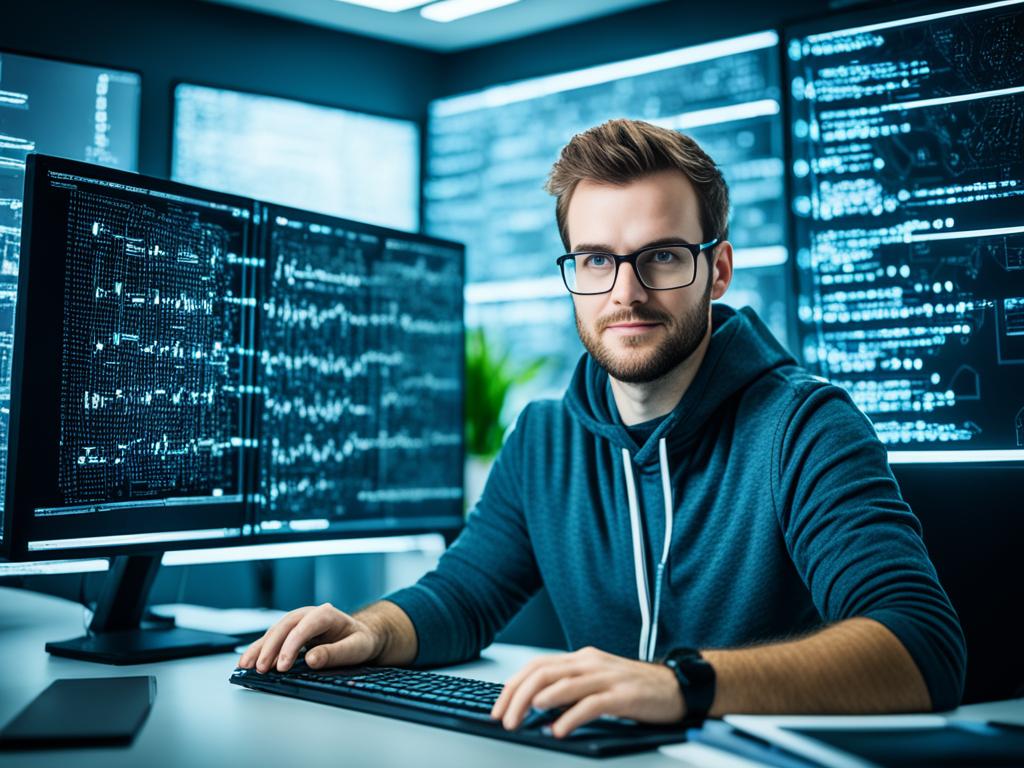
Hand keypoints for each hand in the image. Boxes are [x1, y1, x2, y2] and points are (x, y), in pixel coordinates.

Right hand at [238, 602, 383, 672]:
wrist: (362, 636)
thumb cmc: (360, 641)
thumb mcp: (356, 648)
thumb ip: (335, 653)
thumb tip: (312, 660)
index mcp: (327, 614)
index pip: (305, 626)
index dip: (292, 645)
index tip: (283, 665)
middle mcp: (310, 614)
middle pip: (285, 626)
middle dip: (271, 648)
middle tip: (262, 669)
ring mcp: (299, 621)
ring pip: (275, 631)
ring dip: (260, 648)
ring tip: (246, 665)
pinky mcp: (292, 631)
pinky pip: (273, 638)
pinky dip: (260, 649)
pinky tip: (248, 660)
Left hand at [490, 646, 684, 737]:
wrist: (677, 686)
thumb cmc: (635, 687)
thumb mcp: (597, 681)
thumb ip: (570, 688)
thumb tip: (535, 705)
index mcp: (581, 658)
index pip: (537, 666)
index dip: (513, 685)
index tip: (498, 707)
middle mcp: (590, 663)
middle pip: (543, 673)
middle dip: (517, 696)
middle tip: (504, 719)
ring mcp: (607, 677)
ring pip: (562, 685)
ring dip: (536, 704)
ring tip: (520, 722)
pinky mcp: (624, 695)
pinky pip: (591, 704)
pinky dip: (570, 716)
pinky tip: (557, 730)